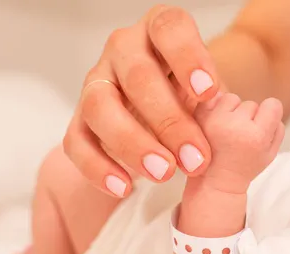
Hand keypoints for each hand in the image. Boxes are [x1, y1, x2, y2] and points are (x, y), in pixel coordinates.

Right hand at [63, 5, 220, 197]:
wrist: (161, 111)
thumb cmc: (189, 95)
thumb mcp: (206, 91)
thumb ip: (209, 103)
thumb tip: (212, 130)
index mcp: (159, 31)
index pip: (170, 29)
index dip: (189, 58)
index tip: (209, 92)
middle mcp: (124, 49)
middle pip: (138, 77)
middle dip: (170, 121)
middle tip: (195, 158)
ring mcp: (97, 81)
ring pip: (101, 106)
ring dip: (133, 144)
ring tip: (164, 174)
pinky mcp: (80, 117)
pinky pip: (77, 141)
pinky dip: (98, 167)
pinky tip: (125, 187)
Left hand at [191, 93, 284, 193]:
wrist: (214, 180)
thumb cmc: (244, 167)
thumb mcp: (270, 154)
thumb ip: (277, 128)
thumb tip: (271, 104)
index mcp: (256, 137)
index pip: (273, 105)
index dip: (268, 114)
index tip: (260, 127)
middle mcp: (234, 126)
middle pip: (251, 103)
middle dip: (248, 116)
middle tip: (240, 136)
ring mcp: (213, 120)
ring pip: (232, 98)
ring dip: (231, 110)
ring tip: (227, 130)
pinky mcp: (198, 116)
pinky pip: (213, 98)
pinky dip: (215, 107)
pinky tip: (215, 123)